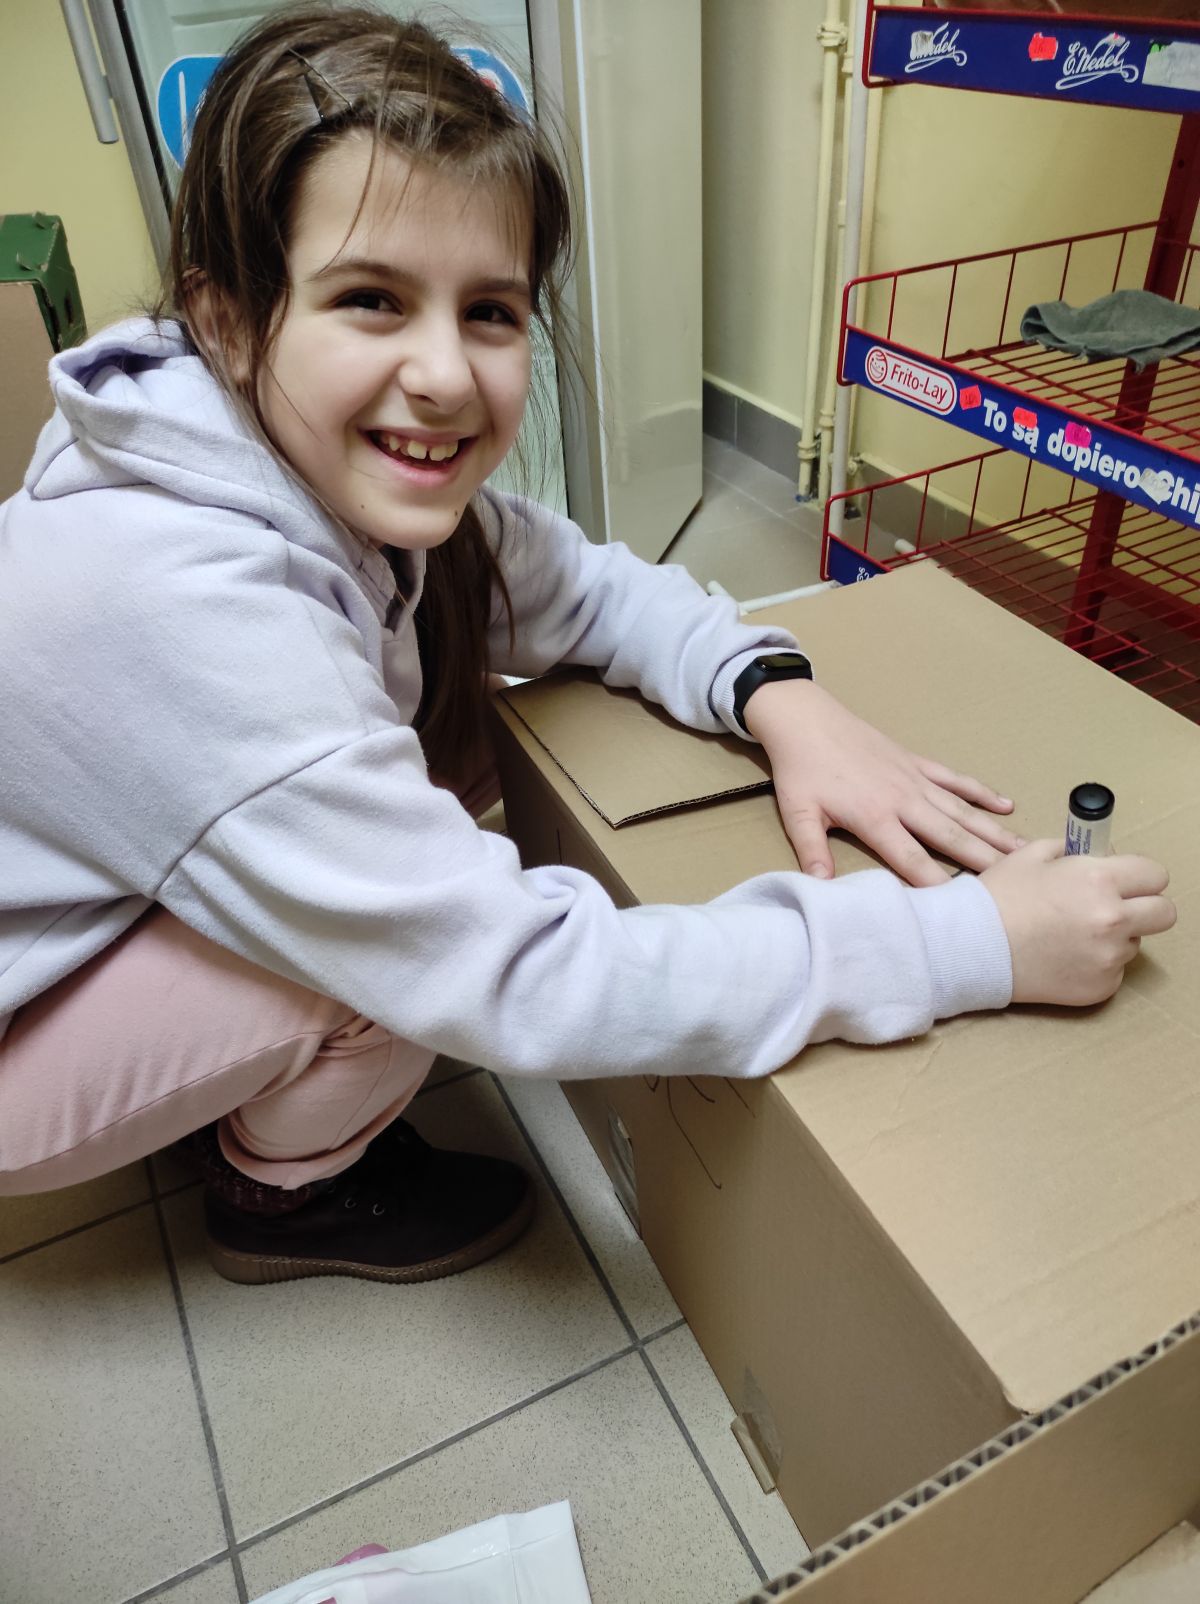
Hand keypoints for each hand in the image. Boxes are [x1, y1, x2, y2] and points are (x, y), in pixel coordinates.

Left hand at [744, 679, 1022, 884]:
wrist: (805, 718)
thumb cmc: (800, 768)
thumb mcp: (798, 813)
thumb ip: (812, 851)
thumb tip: (821, 888)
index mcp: (875, 816)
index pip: (912, 859)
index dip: (937, 884)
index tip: (964, 906)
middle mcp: (904, 799)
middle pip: (951, 837)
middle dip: (985, 861)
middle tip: (1018, 883)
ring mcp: (914, 779)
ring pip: (962, 810)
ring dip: (993, 831)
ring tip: (1025, 851)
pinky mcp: (916, 762)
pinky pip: (955, 779)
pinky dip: (981, 792)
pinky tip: (1007, 806)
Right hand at [981, 841, 1174, 1005]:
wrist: (971, 947)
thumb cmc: (997, 899)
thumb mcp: (1032, 855)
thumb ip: (1073, 850)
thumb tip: (1098, 854)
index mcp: (1099, 879)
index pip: (1155, 874)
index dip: (1139, 875)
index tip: (1125, 880)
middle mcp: (1112, 919)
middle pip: (1164, 913)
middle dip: (1145, 906)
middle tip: (1116, 906)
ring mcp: (1109, 957)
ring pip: (1135, 942)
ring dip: (1115, 936)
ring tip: (1073, 934)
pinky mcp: (1100, 987)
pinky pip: (1114, 970)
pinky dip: (1097, 963)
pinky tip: (1065, 956)